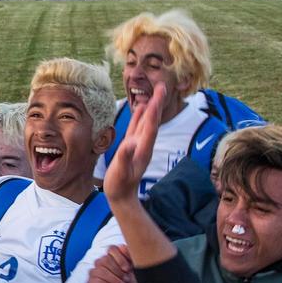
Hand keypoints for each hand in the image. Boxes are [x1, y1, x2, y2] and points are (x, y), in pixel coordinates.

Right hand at [87, 245, 137, 282]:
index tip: (128, 269)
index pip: (111, 249)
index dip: (120, 258)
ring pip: (101, 270)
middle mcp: (101, 262)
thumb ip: (131, 257)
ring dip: (114, 280)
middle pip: (105, 259)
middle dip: (118, 271)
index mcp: (112, 257)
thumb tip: (124, 247)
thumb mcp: (135, 271)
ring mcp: (94, 272)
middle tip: (126, 279)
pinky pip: (97, 280)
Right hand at [103, 83, 166, 205]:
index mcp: (142, 149)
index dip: (154, 110)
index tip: (159, 94)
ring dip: (151, 107)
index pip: (150, 125)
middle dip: (157, 103)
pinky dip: (140, 116)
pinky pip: (138, 128)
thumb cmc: (119, 185)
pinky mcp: (132, 146)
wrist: (122, 196)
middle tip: (161, 86)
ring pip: (146, 122)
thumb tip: (129, 143)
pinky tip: (140, 108)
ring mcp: (139, 145)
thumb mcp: (120, 172)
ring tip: (154, 92)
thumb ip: (125, 158)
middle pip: (152, 120)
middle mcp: (143, 145)